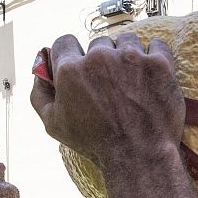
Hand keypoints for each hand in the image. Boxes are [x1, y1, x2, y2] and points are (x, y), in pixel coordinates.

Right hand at [30, 32, 183, 169]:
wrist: (139, 156)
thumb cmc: (95, 144)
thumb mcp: (54, 125)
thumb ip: (40, 94)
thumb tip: (39, 72)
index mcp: (70, 70)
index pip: (64, 42)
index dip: (70, 53)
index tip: (80, 64)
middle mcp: (99, 58)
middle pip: (97, 42)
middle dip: (102, 59)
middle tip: (110, 83)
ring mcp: (130, 58)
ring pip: (126, 41)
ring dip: (128, 56)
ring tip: (132, 80)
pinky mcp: (158, 63)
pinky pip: (156, 45)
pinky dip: (154, 57)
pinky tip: (151, 75)